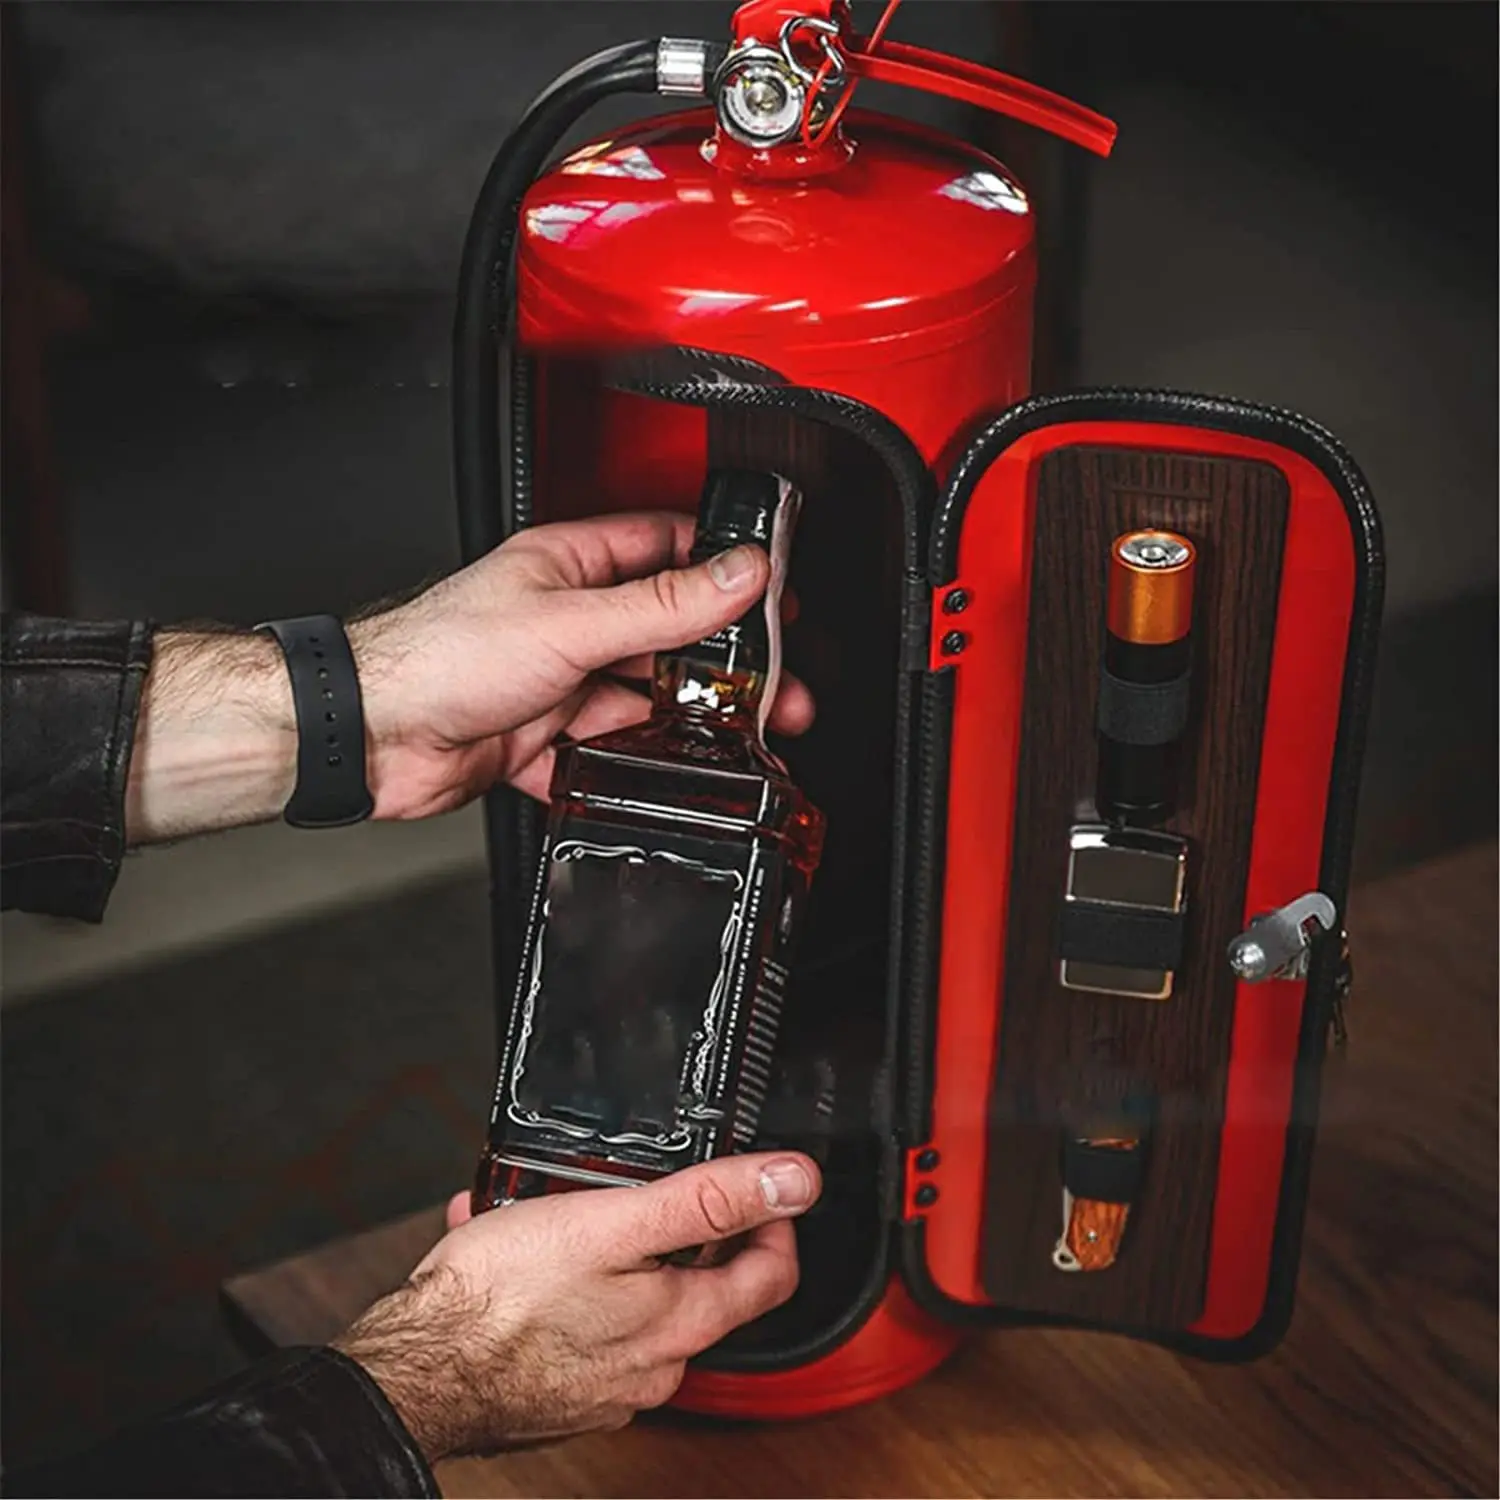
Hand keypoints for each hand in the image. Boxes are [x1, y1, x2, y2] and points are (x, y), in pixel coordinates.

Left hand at [124, 513, 811, 841]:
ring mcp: (557, 680)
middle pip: (666, 635)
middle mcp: (567, 619)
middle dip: (722, 663)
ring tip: (745, 737)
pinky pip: (606, 755)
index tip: (774, 594)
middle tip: (778, 685)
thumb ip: (662, 605)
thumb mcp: (571, 622)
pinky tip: (668, 777)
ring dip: (689, 721)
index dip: (725, 569)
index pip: (667, 549)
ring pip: (642, 699)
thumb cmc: (437, 655)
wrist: (369, 735)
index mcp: (572, 566)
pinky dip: (635, 768)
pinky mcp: (542, 739)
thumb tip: (739, 573)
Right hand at [334, 1152, 819, 1463]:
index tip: (760, 1188)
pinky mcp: (561, 1389)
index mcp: (682, 1323)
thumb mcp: (614, 1222)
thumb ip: (710, 1201)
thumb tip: (792, 1182)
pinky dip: (559, 1282)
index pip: (773, 1275)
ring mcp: (607, 1383)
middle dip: (672, 1227)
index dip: (774, 1219)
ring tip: (552, 1209)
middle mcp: (655, 1365)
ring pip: (631, 1299)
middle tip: (638, 1188)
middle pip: (702, 1285)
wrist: (414, 1374)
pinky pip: (580, 1321)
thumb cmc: (500, 1301)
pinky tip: (514, 1247)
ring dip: (603, 1248)